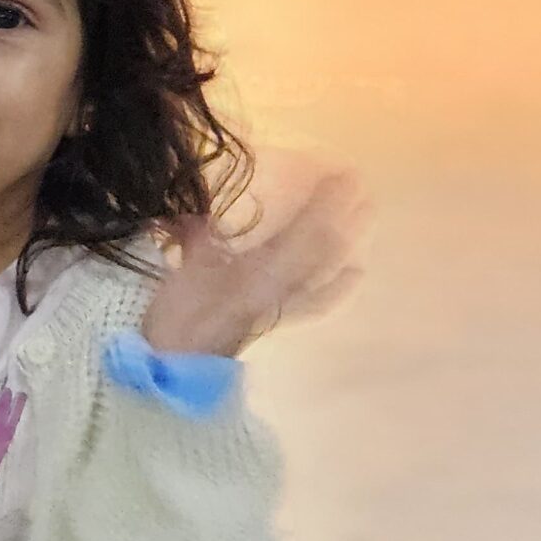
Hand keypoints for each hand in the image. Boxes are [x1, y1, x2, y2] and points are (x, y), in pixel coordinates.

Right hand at [141, 165, 367, 356]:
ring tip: (365, 218)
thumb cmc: (177, 318)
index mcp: (260, 273)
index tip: (344, 175)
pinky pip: (316, 303)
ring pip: (325, 272)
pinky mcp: (276, 318)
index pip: (303, 233)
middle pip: (323, 249)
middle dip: (344, 218)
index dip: (326, 204)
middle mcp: (280, 289)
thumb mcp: (186, 269)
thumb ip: (196, 233)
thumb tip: (199, 201)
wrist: (175, 366)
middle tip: (364, 190)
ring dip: (347, 243)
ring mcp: (282, 305)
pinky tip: (355, 274)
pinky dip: (338, 287)